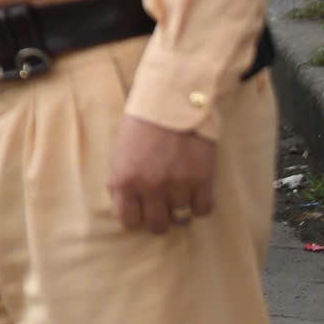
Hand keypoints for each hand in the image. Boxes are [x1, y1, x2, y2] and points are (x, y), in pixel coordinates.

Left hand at [105, 114, 218, 233]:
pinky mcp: (202, 179)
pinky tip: (196, 192)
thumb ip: (119, 180)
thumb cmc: (142, 122)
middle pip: (157, 225)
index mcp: (125, 180)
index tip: (141, 209)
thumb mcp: (120, 151)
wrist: (171, 98)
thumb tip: (122, 203)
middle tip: (162, 206)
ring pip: (181, 218)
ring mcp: (177, 185)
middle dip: (159, 218)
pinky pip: (203, 209)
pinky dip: (200, 204)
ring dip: (180, 208)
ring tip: (179, 192)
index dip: (136, 217)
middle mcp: (150, 187)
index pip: (129, 221)